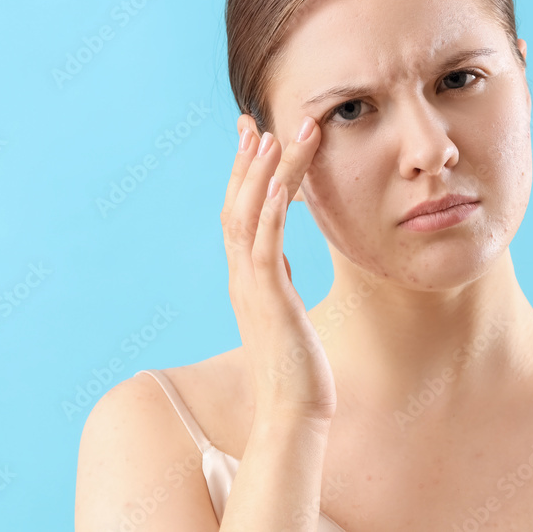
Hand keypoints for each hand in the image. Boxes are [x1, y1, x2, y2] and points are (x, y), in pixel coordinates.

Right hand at [220, 114, 335, 422]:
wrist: (292, 412)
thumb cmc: (295, 366)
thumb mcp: (283, 311)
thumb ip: (275, 282)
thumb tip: (277, 258)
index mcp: (246, 276)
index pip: (241, 212)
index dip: (244, 172)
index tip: (253, 135)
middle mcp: (242, 276)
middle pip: (237, 205)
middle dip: (247, 161)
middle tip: (255, 120)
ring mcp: (251, 287)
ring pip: (251, 217)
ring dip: (261, 174)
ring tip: (273, 134)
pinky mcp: (270, 301)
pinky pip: (267, 247)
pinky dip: (273, 211)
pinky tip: (283, 183)